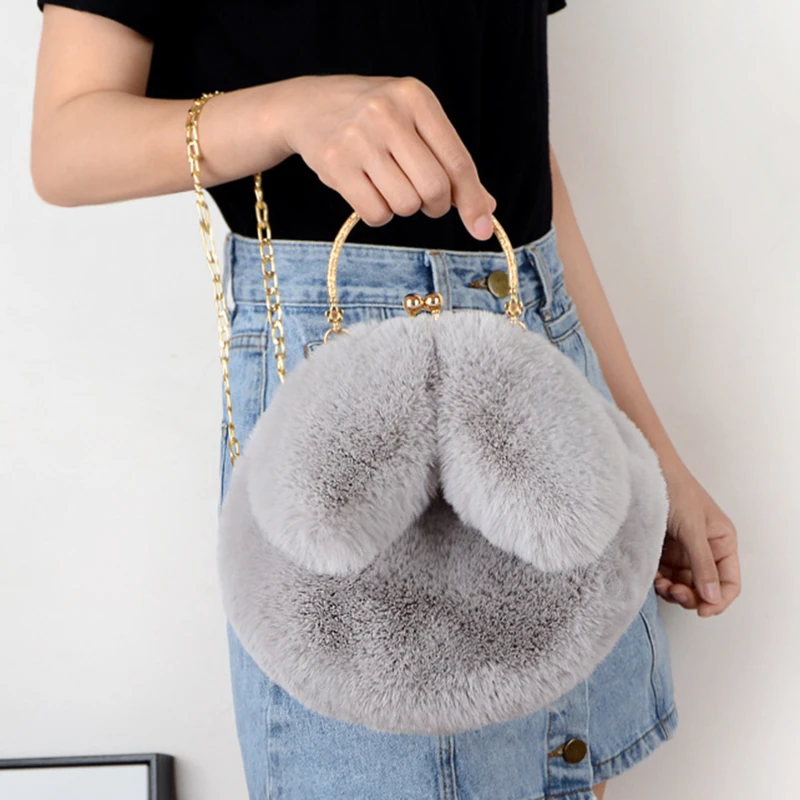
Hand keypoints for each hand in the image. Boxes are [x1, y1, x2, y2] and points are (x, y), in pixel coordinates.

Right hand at [278, 74, 496, 238]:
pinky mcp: (335, 164)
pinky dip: (379, 214)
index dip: (472, 200)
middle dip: (435, 205)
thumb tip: (486, 210)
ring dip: (403, 206)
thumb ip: (451, 162)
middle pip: (434, 188)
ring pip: (405, 204)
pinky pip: (376, 214)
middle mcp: (388, 113)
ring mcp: (359, 138)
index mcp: (416, 98)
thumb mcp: (416, 124)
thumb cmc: (375, 120)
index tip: (483, 229)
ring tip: (388, 184)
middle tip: (424, 199)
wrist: (309, 106)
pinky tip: (368, 191)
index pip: (458, 161)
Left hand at [655, 462, 740, 616]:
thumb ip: (702, 564)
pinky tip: (652, 576)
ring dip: (673, 590)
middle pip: (704, 588)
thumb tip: (712, 597)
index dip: (718, 600)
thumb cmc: (674, 489)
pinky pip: (665, 575)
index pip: (729, 582)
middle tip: (674, 592)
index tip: (701, 610)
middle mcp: (705, 548)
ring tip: (661, 584)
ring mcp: (683, 550)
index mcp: (722, 542)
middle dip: (691, 595)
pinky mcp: (663, 550)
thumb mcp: (692, 528)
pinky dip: (660, 580)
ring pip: (683, 584)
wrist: (645, 470)